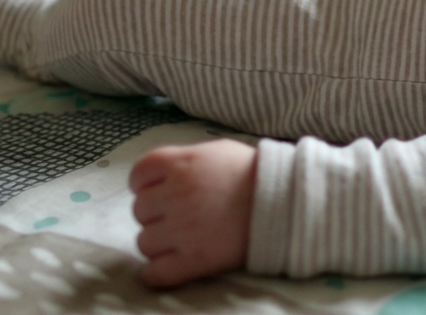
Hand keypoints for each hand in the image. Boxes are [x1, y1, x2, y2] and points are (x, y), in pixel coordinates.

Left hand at [129, 139, 257, 287]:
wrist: (287, 201)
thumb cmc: (254, 174)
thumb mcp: (217, 152)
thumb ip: (185, 161)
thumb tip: (159, 176)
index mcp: (181, 164)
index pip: (139, 175)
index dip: (145, 184)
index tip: (159, 191)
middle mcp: (176, 194)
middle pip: (140, 210)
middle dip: (156, 214)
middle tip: (181, 215)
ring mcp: (183, 229)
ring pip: (144, 242)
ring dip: (159, 242)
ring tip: (183, 238)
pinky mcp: (194, 259)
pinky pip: (155, 273)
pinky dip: (158, 272)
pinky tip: (171, 265)